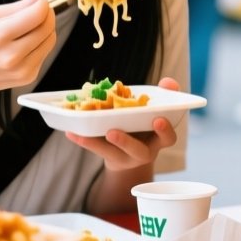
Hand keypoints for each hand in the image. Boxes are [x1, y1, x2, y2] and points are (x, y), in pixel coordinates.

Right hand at [0, 0, 57, 108]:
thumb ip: (15, 7)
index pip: (37, 14)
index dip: (42, 3)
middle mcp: (12, 55)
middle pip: (47, 27)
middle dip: (47, 14)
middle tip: (38, 10)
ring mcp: (22, 69)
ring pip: (50, 40)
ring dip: (46, 29)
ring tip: (30, 26)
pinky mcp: (28, 77)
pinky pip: (45, 53)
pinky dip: (40, 44)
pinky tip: (25, 44)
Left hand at [65, 77, 180, 170]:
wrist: (129, 154)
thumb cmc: (145, 126)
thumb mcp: (155, 112)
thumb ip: (164, 96)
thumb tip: (169, 82)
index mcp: (158, 140)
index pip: (168, 138)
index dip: (165, 131)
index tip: (158, 120)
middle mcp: (143, 152)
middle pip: (138, 151)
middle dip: (126, 142)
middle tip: (112, 133)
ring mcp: (124, 158)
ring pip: (111, 153)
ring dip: (96, 143)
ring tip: (81, 133)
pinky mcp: (107, 157)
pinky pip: (94, 149)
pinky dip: (82, 140)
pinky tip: (70, 131)